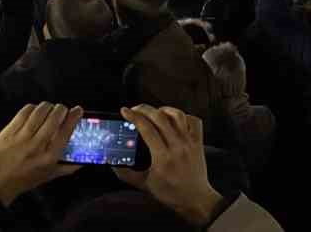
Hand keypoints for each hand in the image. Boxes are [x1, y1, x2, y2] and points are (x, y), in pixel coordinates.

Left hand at [0, 103, 83, 204]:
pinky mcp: (9, 131)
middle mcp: (36, 146)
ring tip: (50, 108)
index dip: (73, 118)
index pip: (65, 132)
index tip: (77, 110)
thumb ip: (68, 167)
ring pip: (39, 112)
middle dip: (61, 109)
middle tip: (63, 109)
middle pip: (53, 118)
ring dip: (48, 106)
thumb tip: (84, 159)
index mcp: (49, 158)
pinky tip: (35, 110)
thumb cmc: (26, 178)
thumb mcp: (50, 175)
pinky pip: (23, 113)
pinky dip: (32, 108)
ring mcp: (21, 138)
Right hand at [113, 105, 224, 227]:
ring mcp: (190, 143)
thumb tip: (112, 164)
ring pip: (177, 115)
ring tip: (153, 112)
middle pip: (160, 117)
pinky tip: (174, 119)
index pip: (147, 129)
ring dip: (162, 109)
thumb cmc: (171, 194)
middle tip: (134, 109)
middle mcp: (178, 147)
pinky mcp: (198, 143)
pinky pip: (194, 121)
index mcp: (163, 157)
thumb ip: (126, 174)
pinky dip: (183, 116)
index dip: (134, 117)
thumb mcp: (144, 185)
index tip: (125, 111)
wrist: (196, 200)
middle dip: (144, 109)